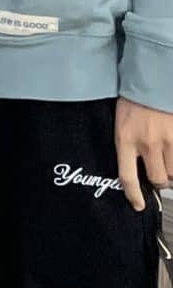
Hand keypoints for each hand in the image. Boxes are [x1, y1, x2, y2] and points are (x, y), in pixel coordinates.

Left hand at [114, 96, 172, 211]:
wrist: (151, 81)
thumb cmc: (133, 101)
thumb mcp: (121, 124)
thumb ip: (128, 147)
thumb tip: (137, 170)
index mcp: (125, 139)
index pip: (128, 176)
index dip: (134, 196)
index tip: (138, 206)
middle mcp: (147, 142)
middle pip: (158, 179)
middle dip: (159, 181)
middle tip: (159, 175)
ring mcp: (168, 140)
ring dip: (172, 172)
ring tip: (168, 162)